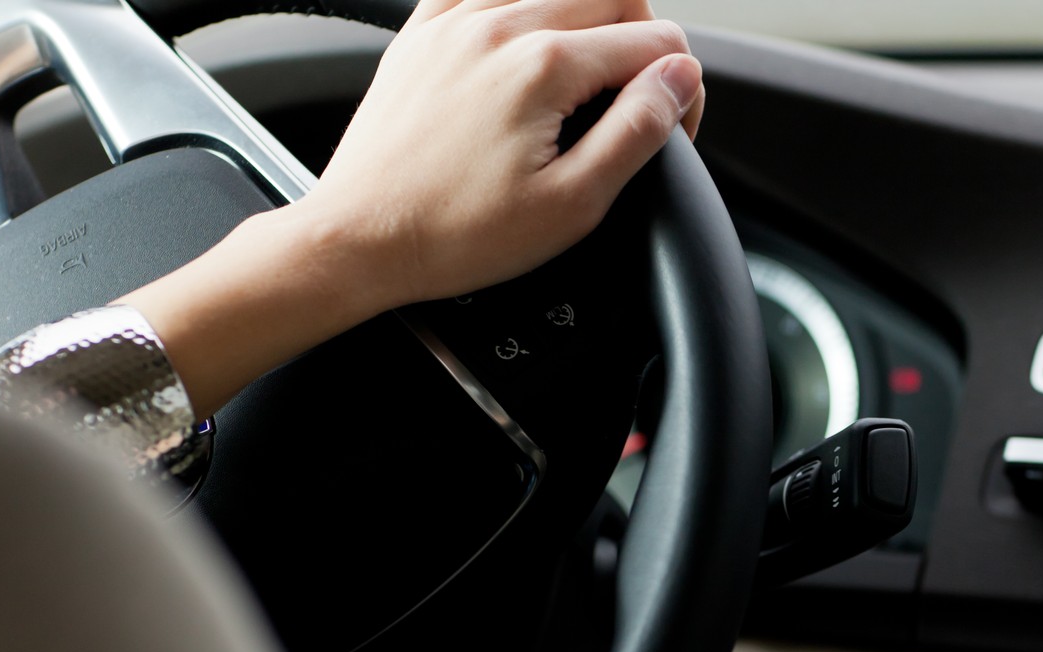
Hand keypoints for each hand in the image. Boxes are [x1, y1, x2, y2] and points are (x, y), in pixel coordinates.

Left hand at [97, 0, 699, 421]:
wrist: (361, 239)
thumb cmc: (455, 234)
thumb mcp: (572, 204)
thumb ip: (638, 131)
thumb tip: (679, 77)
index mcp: (544, 66)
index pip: (655, 42)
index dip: (681, 88)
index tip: (671, 128)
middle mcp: (499, 25)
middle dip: (643, 46)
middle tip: (637, 105)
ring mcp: (456, 21)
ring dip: (589, 25)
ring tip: (588, 84)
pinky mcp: (425, 31)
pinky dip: (526, 13)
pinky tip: (529, 53)